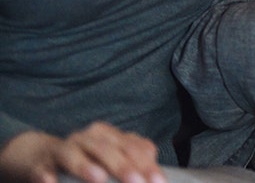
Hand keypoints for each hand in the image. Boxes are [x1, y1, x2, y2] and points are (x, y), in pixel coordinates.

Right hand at [0, 125, 163, 182]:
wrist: (36, 156)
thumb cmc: (83, 160)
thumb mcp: (109, 158)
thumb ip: (132, 161)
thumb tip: (155, 176)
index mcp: (107, 136)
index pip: (131, 146)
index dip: (146, 164)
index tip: (158, 182)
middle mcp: (85, 138)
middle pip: (106, 149)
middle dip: (123, 166)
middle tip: (137, 182)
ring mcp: (61, 149)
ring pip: (73, 154)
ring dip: (86, 166)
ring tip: (99, 179)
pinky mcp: (39, 164)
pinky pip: (42, 169)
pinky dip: (46, 175)